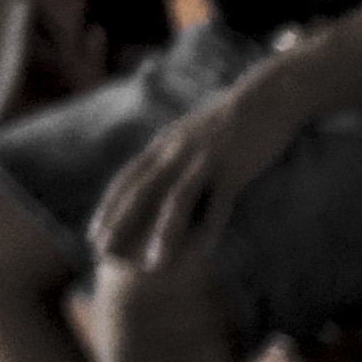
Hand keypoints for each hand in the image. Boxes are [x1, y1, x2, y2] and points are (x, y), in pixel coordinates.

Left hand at [89, 64, 301, 272]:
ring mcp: (205, 159)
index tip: (94, 234)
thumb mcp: (191, 135)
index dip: (109, 208)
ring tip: (152, 264)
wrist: (267, 97)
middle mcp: (177, 151)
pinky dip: (209, 228)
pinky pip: (218, 203)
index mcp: (165, 145)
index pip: (127, 179)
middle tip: (104, 254)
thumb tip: (158, 180)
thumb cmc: (231, 121)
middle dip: (120, 223)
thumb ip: (173, 155)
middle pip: (142, 191)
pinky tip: (203, 253)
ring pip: (177, 199)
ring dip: (162, 233)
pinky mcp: (233, 167)